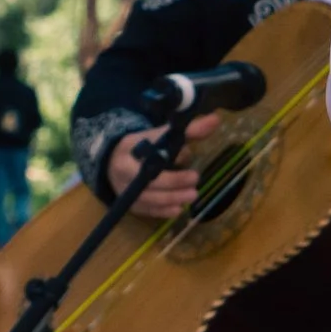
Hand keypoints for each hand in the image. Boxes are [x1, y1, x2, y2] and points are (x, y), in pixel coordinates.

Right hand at [106, 113, 222, 218]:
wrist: (115, 164)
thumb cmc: (144, 149)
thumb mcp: (161, 136)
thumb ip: (189, 131)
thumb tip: (215, 120)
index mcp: (129, 146)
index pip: (148, 148)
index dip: (166, 151)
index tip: (187, 152)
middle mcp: (123, 169)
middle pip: (147, 177)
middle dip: (173, 180)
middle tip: (195, 178)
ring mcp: (125, 189)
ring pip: (149, 197)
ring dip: (172, 197)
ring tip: (193, 195)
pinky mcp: (131, 205)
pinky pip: (148, 210)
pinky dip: (164, 211)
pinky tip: (178, 209)